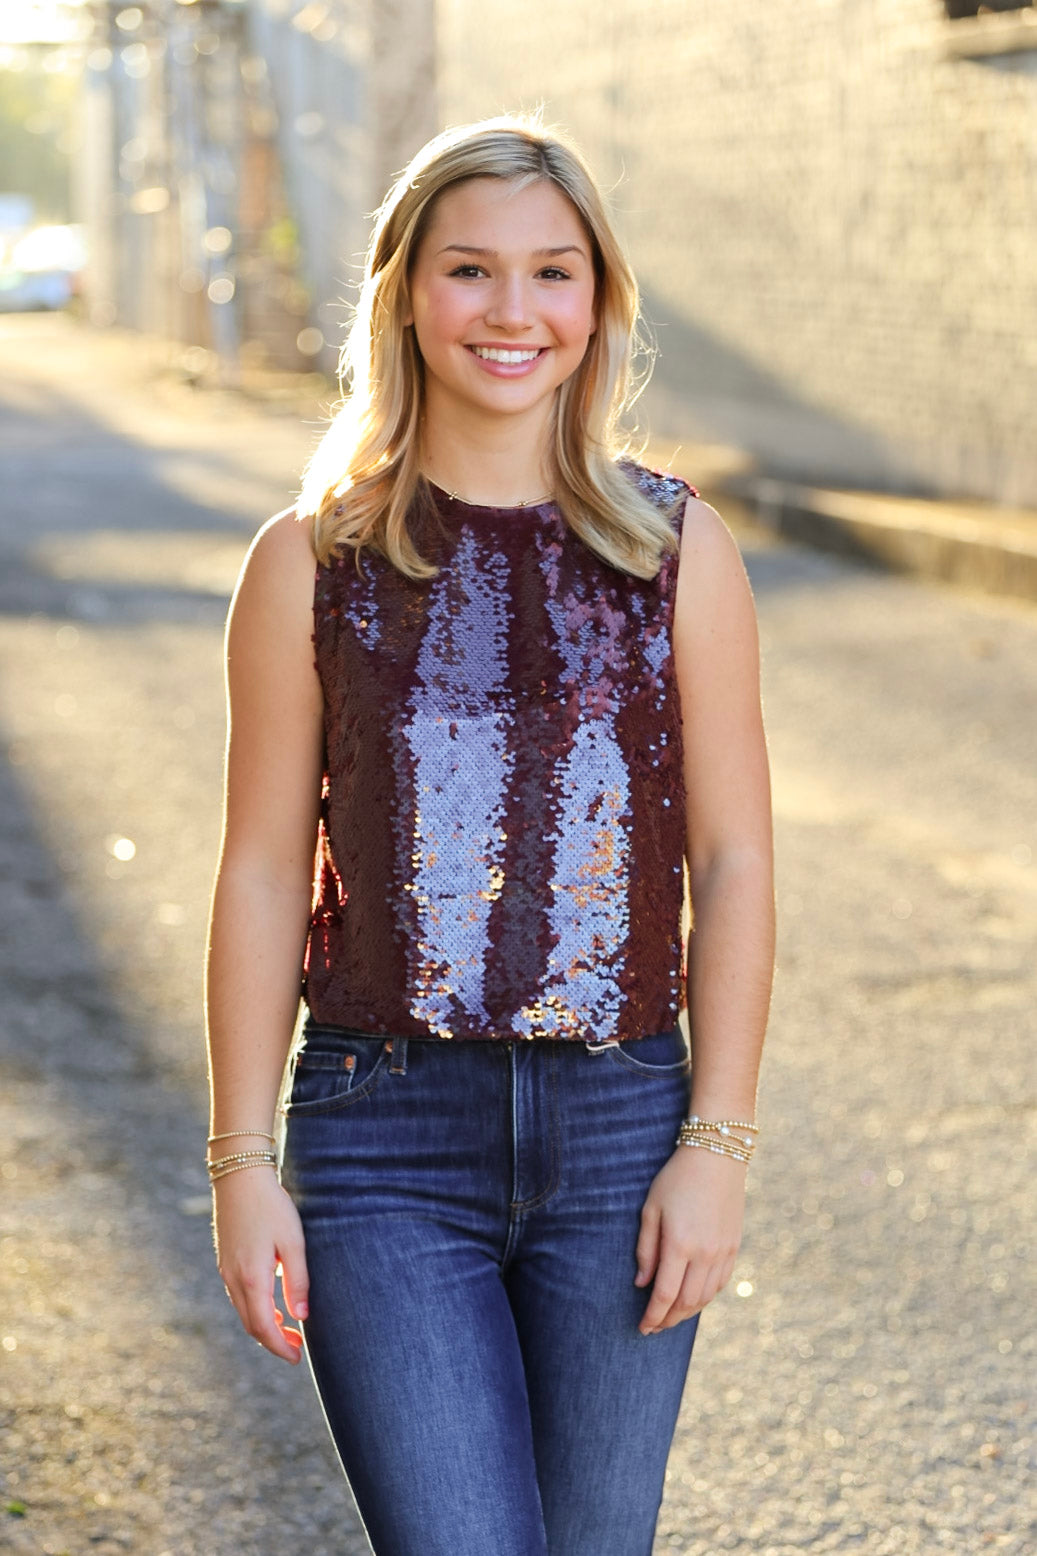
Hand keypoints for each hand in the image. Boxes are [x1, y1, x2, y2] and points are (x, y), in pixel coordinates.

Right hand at [212, 1167, 309, 1363]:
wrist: (239, 1176)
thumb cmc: (271, 1206)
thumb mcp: (293, 1242)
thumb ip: (298, 1281)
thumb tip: (302, 1317)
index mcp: (252, 1278)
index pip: (264, 1327)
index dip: (280, 1347)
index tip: (297, 1358)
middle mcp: (233, 1279)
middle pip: (251, 1324)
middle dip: (273, 1341)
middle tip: (298, 1347)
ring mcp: (226, 1270)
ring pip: (243, 1311)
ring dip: (264, 1325)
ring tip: (289, 1328)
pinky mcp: (225, 1260)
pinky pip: (239, 1296)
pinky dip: (255, 1309)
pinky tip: (272, 1303)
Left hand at [634, 1146, 746, 1334]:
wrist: (717, 1157)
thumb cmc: (676, 1179)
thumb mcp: (651, 1208)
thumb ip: (646, 1249)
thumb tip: (642, 1283)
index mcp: (680, 1244)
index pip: (664, 1295)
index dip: (653, 1316)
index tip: (642, 1327)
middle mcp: (704, 1254)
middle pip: (685, 1302)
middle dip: (667, 1320)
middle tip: (653, 1328)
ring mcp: (722, 1252)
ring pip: (704, 1297)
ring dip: (686, 1313)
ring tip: (670, 1318)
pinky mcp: (734, 1248)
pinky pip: (720, 1284)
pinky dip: (705, 1298)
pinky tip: (693, 1299)